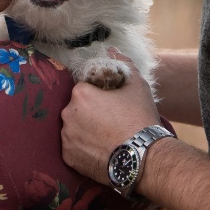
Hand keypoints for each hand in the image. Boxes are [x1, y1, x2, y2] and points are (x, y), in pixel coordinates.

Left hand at [61, 48, 160, 183]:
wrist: (143, 158)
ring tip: (107, 137)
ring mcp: (66, 138)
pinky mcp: (68, 158)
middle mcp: (67, 114)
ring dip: (85, 130)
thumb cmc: (140, 118)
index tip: (111, 103)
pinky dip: (83, 148)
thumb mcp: (137, 85)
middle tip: (111, 121)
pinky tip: (100, 149)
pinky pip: (73, 148)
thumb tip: (112, 51)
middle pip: (76, 108)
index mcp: (80, 94)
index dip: (98, 95)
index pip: (84, 88)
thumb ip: (122, 64)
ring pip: (74, 128)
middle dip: (90, 112)